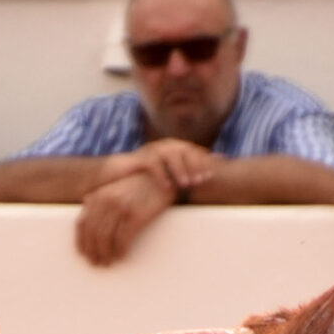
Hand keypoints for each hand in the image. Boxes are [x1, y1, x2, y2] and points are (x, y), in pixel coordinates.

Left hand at [75, 168, 175, 264]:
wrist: (162, 179)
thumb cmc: (139, 185)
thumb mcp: (117, 186)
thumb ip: (101, 194)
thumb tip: (86, 202)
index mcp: (99, 195)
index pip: (82, 222)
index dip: (81, 241)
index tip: (83, 254)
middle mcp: (107, 200)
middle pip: (93, 233)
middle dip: (93, 251)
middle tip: (96, 263)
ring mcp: (121, 207)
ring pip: (106, 237)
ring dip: (105, 254)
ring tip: (108, 262)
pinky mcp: (136, 215)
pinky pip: (123, 238)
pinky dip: (120, 250)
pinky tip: (121, 256)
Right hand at [98, 138, 220, 195]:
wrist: (119, 172)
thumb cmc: (148, 175)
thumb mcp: (169, 173)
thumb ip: (184, 173)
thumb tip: (205, 177)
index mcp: (173, 148)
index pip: (193, 151)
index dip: (204, 160)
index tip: (214, 171)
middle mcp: (164, 146)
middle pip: (184, 151)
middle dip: (195, 165)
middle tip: (203, 180)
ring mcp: (151, 150)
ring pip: (169, 156)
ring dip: (179, 170)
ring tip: (186, 185)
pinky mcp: (139, 159)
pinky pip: (152, 165)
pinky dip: (161, 176)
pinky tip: (167, 187)